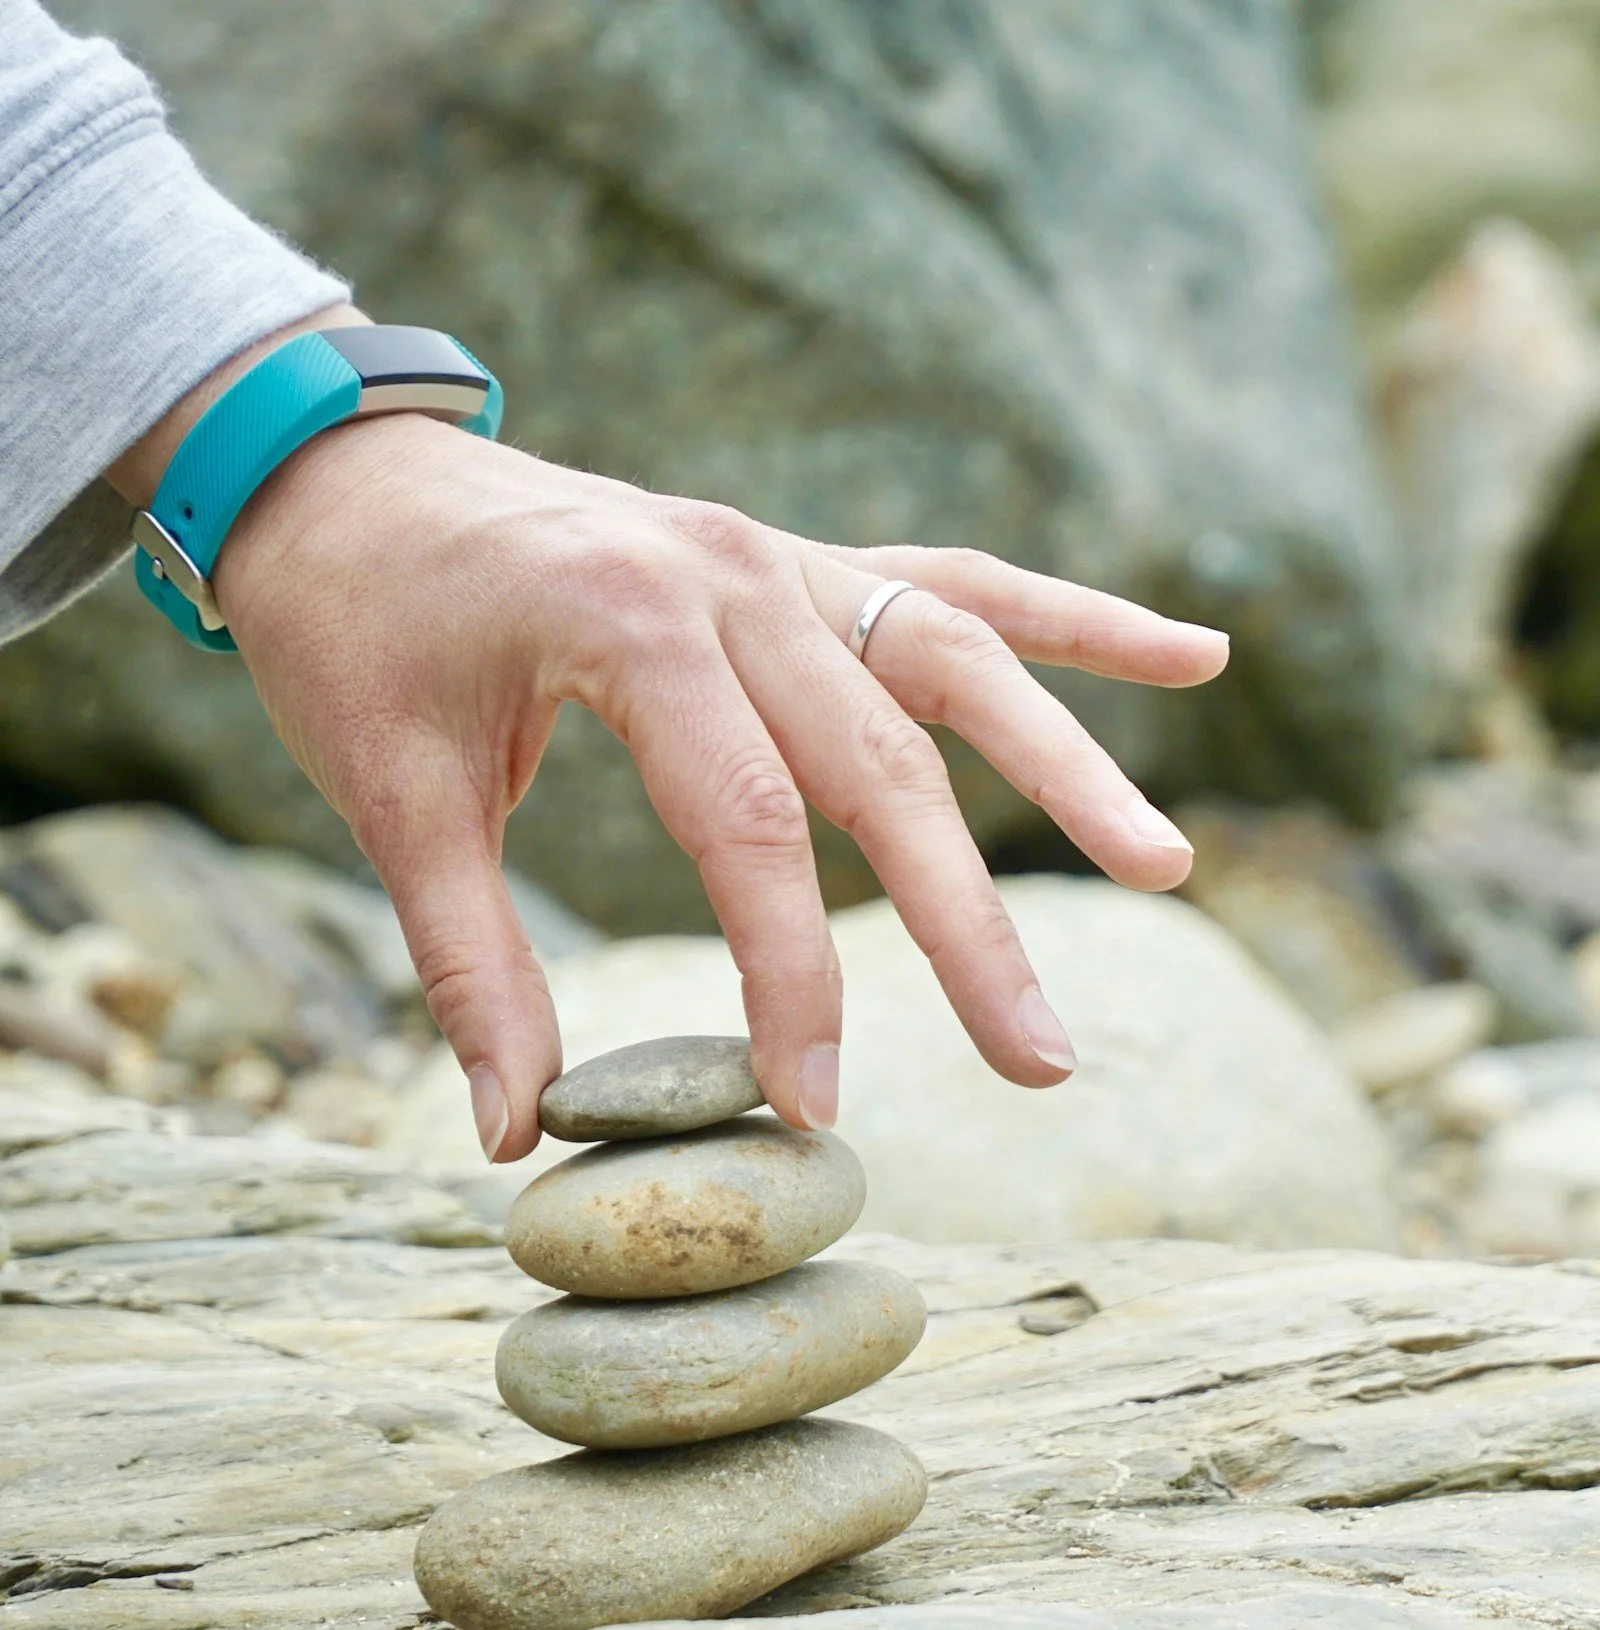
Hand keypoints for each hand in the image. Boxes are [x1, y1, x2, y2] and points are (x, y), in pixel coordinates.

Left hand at [108, 313, 1227, 1157]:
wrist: (341, 466)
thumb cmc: (357, 630)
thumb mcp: (386, 792)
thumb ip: (470, 961)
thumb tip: (518, 1133)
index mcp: (624, 619)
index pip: (747, 825)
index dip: (790, 978)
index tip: (813, 1106)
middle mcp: (734, 573)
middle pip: (889, 764)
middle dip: (969, 926)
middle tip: (1044, 1062)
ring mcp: (787, 558)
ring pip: (963, 666)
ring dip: (1072, 771)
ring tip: (1168, 871)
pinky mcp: (812, 563)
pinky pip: (968, 588)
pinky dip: (1082, 625)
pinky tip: (1198, 658)